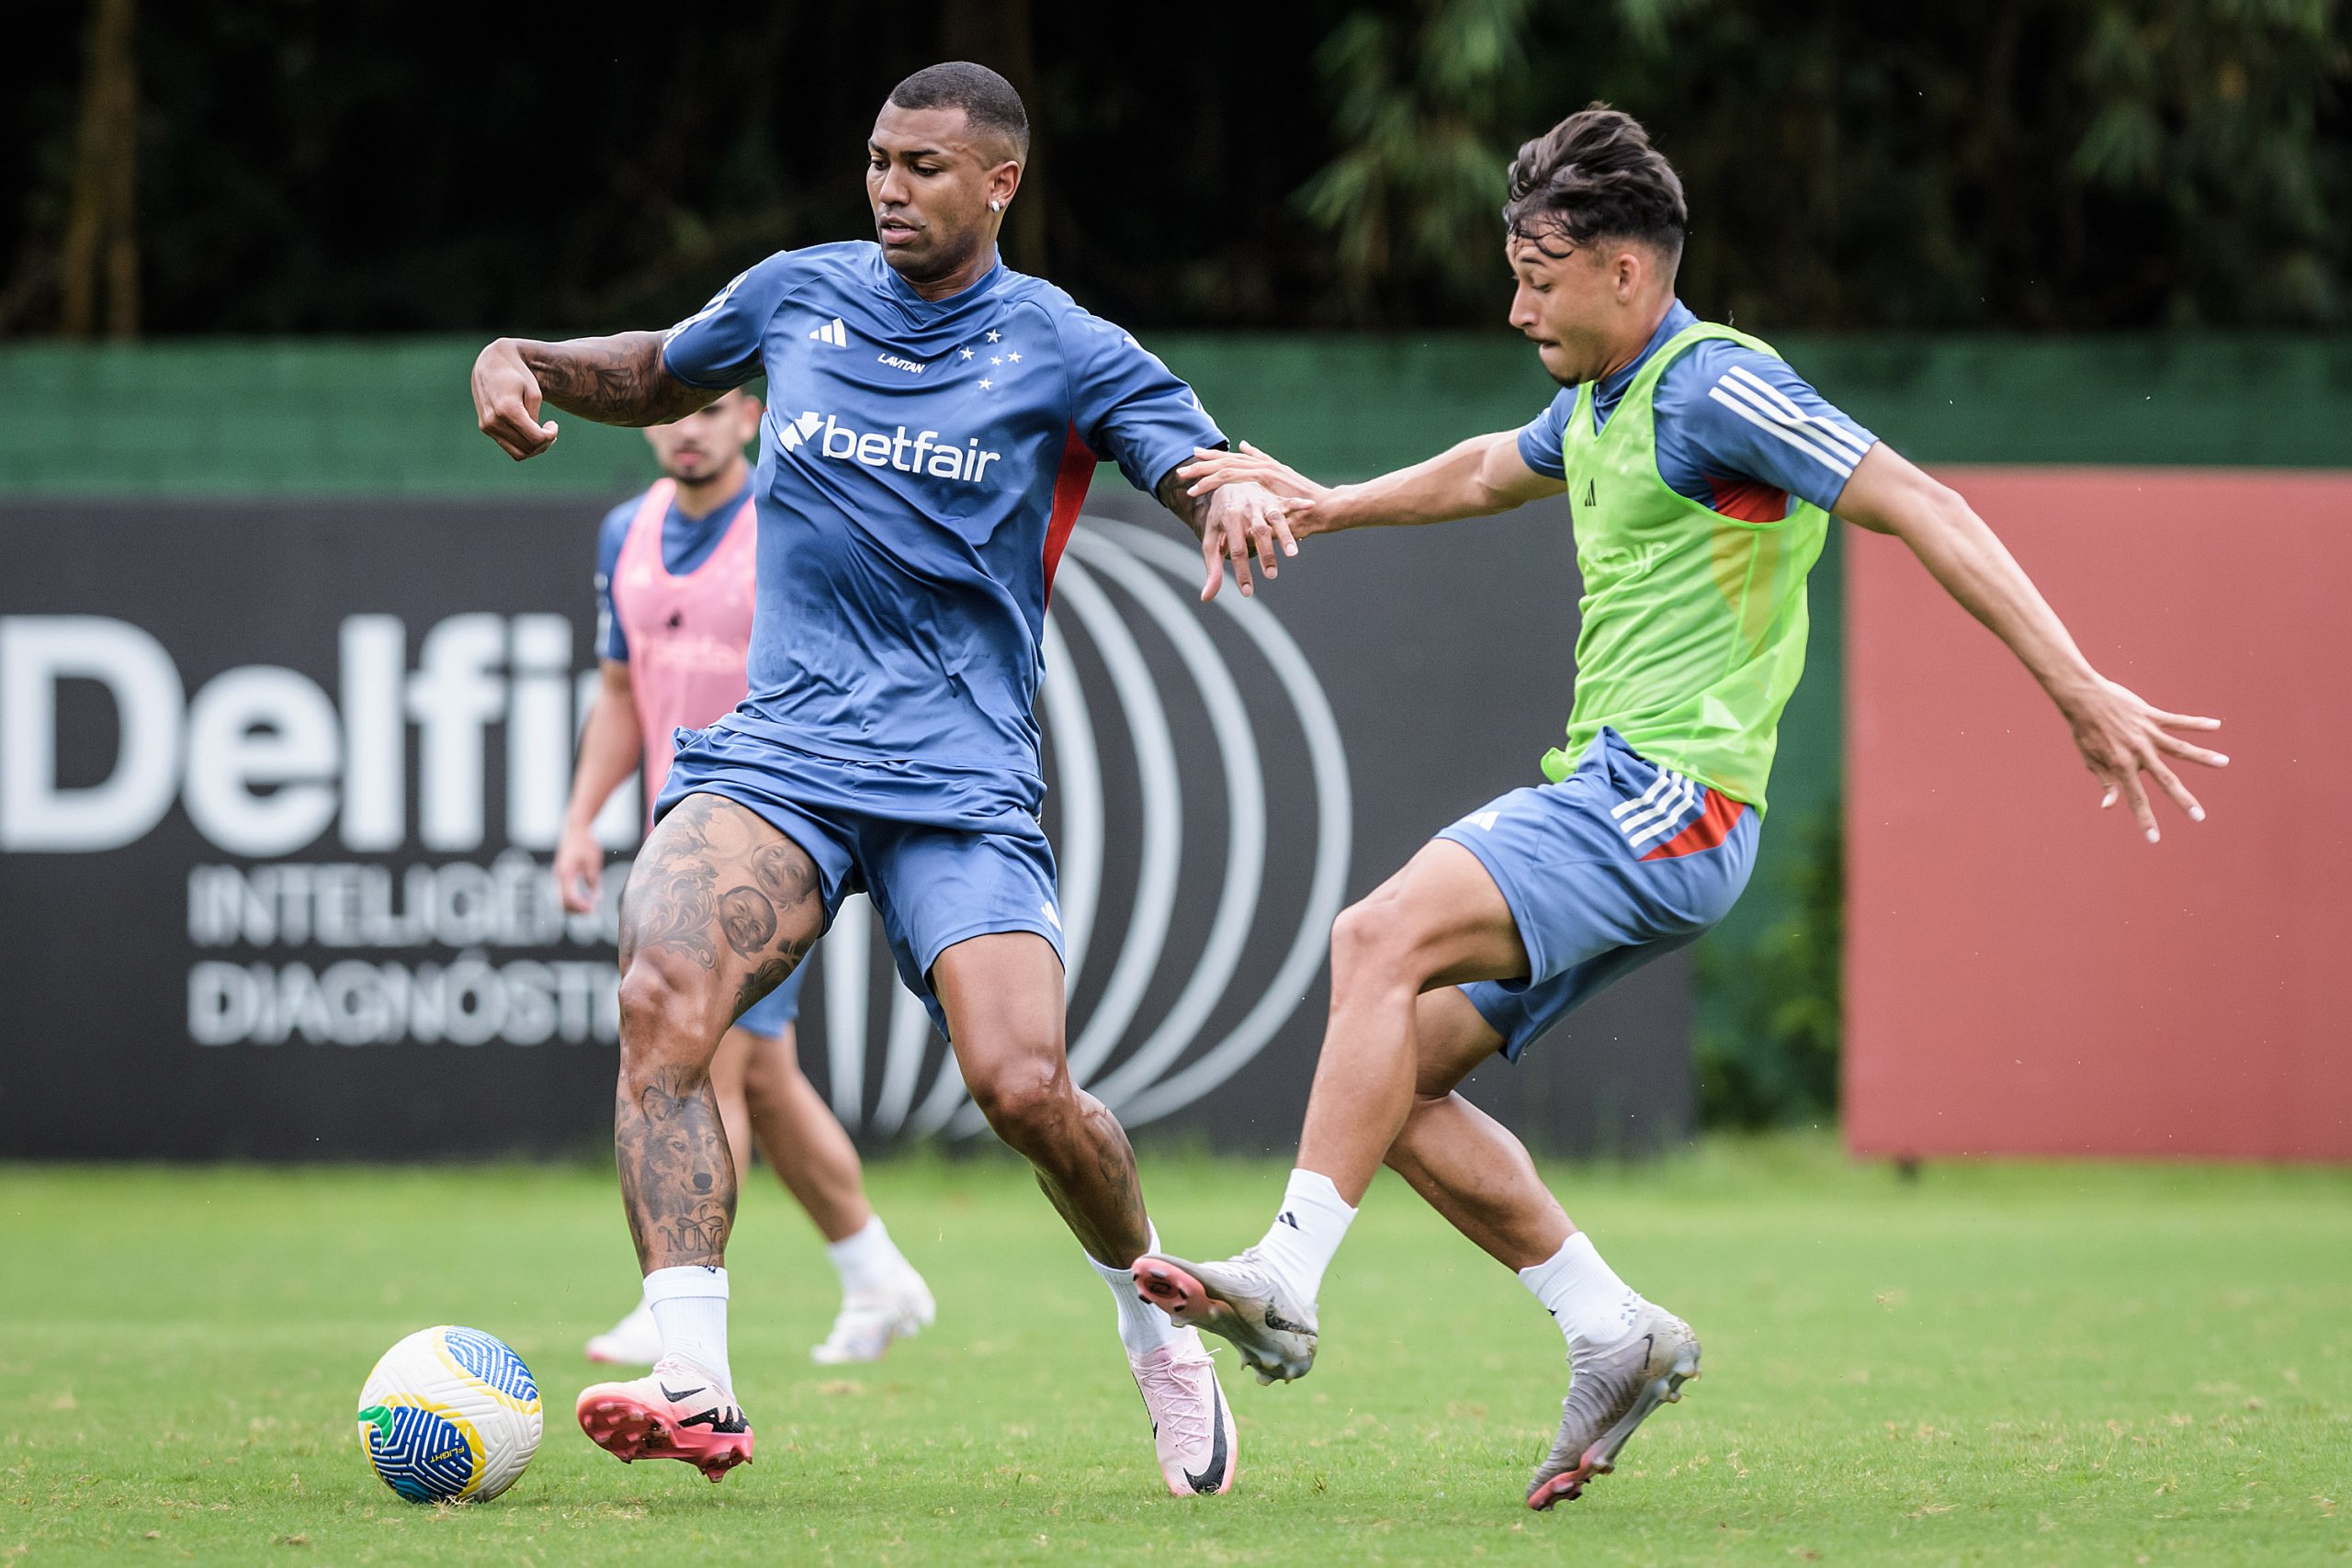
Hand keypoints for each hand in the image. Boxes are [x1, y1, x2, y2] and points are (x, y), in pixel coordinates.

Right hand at [472, 339, 559, 459]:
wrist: (492, 363)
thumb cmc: (517, 375)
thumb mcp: (534, 392)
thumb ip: (536, 418)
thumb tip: (535, 439)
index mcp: (507, 410)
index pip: (535, 438)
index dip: (550, 436)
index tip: (554, 424)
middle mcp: (494, 421)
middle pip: (528, 449)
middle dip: (544, 443)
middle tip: (551, 430)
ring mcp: (487, 426)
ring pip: (517, 453)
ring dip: (534, 448)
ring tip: (542, 434)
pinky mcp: (485, 428)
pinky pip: (508, 446)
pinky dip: (522, 445)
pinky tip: (529, 431)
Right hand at [553, 824, 603, 912]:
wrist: (575, 830)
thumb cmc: (585, 843)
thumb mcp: (593, 862)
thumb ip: (594, 881)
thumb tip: (596, 898)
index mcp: (566, 873)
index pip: (570, 897)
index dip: (581, 906)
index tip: (593, 909)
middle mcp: (558, 877)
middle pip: (562, 903)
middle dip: (577, 910)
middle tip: (592, 910)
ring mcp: (558, 876)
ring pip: (561, 900)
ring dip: (574, 906)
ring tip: (590, 906)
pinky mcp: (560, 875)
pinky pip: (563, 893)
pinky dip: (572, 900)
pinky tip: (586, 899)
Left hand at [1182, 441, 1347, 543]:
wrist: (1326, 507)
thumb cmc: (1305, 500)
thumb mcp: (1282, 477)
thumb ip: (1262, 460)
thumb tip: (1245, 445)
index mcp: (1262, 465)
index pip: (1232, 459)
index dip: (1211, 457)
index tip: (1193, 457)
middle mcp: (1260, 464)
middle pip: (1224, 461)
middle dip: (1201, 466)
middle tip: (1180, 471)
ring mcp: (1263, 470)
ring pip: (1225, 467)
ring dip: (1203, 474)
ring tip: (1185, 481)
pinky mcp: (1265, 479)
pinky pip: (1235, 477)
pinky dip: (1216, 481)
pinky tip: (1201, 485)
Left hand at [1197, 477, 1298, 601]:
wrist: (1225, 486)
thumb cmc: (1218, 520)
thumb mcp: (1211, 542)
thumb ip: (1213, 570)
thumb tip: (1207, 597)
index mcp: (1229, 520)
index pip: (1236, 550)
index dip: (1242, 571)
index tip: (1247, 592)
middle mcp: (1246, 510)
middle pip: (1258, 534)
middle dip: (1266, 554)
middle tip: (1271, 575)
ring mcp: (1261, 503)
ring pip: (1275, 519)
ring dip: (1285, 536)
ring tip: (1293, 554)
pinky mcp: (1273, 500)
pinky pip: (1287, 502)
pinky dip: (1298, 504)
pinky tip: (1311, 506)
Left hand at [2060, 676, 2226, 842]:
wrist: (2082, 698)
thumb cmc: (2084, 730)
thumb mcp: (2090, 759)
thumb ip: (2105, 782)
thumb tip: (2109, 807)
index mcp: (2121, 765)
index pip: (2135, 798)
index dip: (2144, 819)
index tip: (2154, 839)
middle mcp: (2137, 752)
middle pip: (2164, 779)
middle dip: (2182, 800)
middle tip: (2199, 817)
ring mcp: (2146, 733)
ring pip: (2179, 747)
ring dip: (2203, 756)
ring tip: (2224, 762)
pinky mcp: (2150, 716)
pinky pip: (2177, 721)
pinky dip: (2197, 723)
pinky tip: (2216, 725)